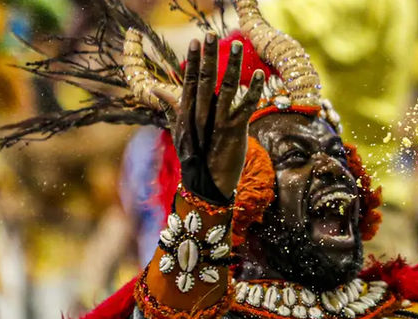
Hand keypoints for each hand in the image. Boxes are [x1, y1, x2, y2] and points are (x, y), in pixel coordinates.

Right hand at [153, 33, 264, 199]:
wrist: (207, 186)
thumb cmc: (195, 159)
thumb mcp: (181, 132)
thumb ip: (172, 109)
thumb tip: (157, 90)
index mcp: (188, 112)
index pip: (189, 81)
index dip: (193, 60)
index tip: (196, 40)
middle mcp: (201, 114)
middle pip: (205, 79)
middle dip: (209, 56)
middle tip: (211, 34)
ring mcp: (217, 121)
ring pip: (226, 87)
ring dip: (232, 65)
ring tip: (236, 45)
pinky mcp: (235, 130)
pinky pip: (246, 106)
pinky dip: (254, 90)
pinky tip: (260, 74)